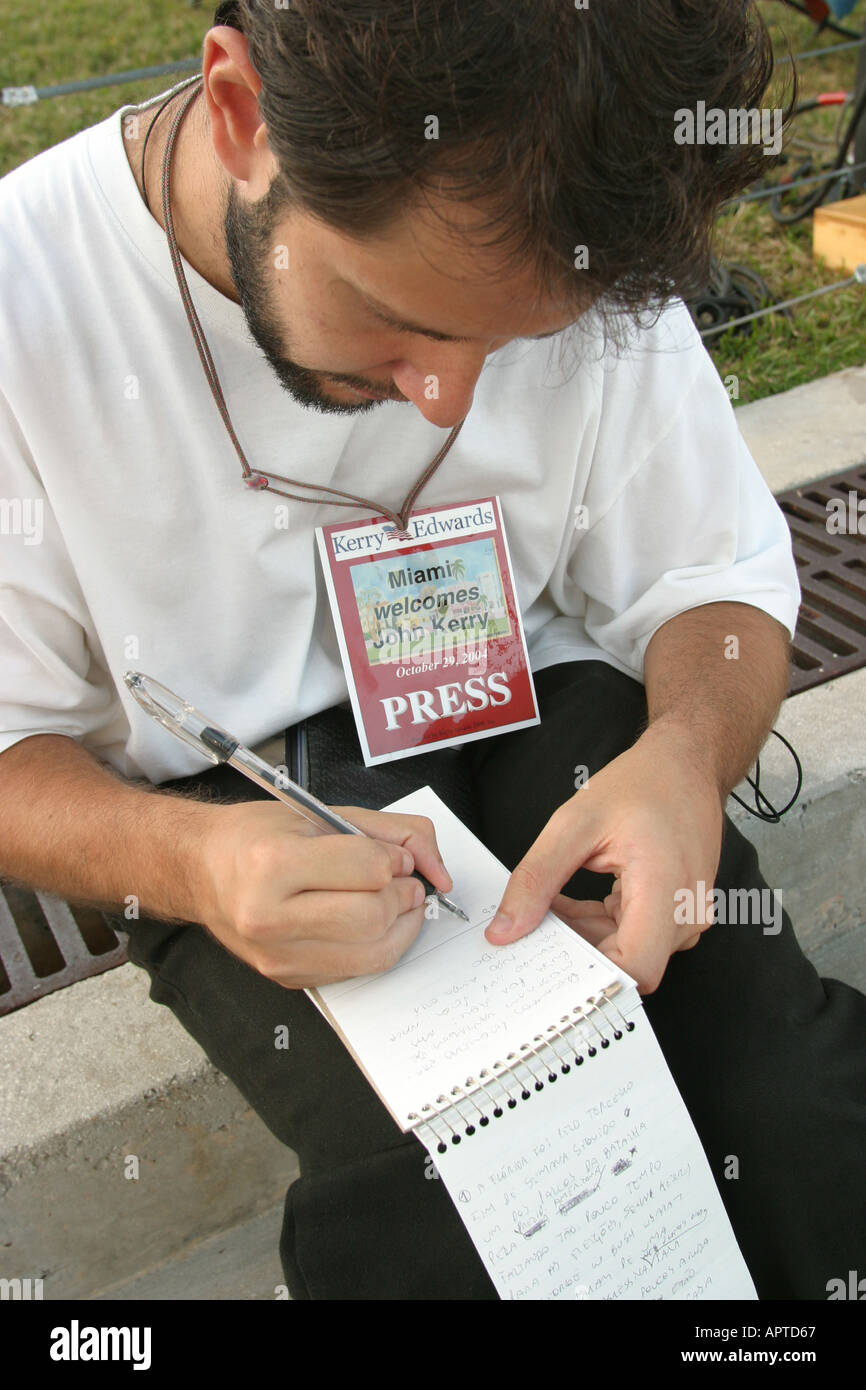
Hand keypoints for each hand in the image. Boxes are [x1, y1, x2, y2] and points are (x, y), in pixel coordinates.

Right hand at [192, 800, 451, 987]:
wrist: (202, 869)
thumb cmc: (258, 837)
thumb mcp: (323, 813)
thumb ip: (392, 833)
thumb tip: (438, 869)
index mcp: (272, 864)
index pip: (367, 869)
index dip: (397, 861)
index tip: (396, 857)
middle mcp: (268, 916)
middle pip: (373, 917)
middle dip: (404, 895)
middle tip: (403, 880)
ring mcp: (277, 956)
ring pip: (373, 952)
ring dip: (401, 924)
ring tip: (394, 900)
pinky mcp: (288, 978)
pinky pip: (357, 969)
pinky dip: (378, 945)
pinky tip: (370, 922)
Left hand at [485, 722, 724, 992]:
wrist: (685, 764)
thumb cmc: (643, 783)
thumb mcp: (574, 824)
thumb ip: (536, 880)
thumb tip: (506, 928)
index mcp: (667, 889)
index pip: (635, 968)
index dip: (589, 978)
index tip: (547, 967)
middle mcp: (686, 913)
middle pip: (625, 964)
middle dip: (576, 951)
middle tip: (533, 931)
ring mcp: (686, 915)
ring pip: (626, 952)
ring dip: (584, 935)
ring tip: (552, 904)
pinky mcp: (677, 913)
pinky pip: (633, 935)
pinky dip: (598, 923)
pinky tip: (572, 901)